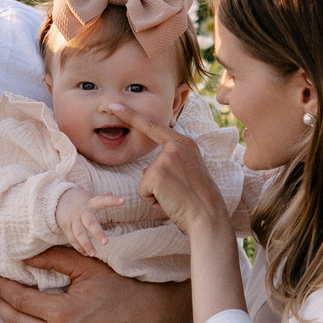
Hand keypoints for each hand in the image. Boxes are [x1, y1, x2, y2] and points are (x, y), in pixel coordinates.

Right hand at [55, 187, 117, 256]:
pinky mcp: (66, 228)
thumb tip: (111, 192)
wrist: (57, 200)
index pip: (103, 200)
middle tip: (106, 242)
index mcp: (90, 203)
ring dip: (86, 244)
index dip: (112, 200)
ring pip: (79, 233)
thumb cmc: (79, 200)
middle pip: (90, 222)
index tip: (123, 200)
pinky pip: (73, 239)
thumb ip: (101, 197)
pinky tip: (86, 254)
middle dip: (97, 232)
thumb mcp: (89, 197)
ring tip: (94, 254)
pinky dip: (79, 247)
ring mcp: (73, 220)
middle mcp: (82, 212)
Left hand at [99, 105, 223, 235]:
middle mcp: (176, 146)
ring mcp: (166, 158)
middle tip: (181, 195)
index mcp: (185, 143)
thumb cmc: (198, 201)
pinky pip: (142, 191)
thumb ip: (166, 166)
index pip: (153, 127)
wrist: (208, 217)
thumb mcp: (185, 175)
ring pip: (145, 180)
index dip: (131, 116)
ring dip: (156, 194)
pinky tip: (169, 202)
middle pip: (149, 167)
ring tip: (176, 198)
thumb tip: (144, 170)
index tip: (114, 105)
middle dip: (158, 186)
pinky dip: (152, 201)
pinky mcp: (157, 174)